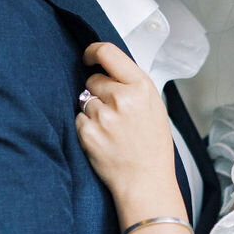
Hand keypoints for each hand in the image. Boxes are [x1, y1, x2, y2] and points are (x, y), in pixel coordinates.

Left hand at [76, 42, 183, 219]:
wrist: (146, 181)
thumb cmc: (152, 147)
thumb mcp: (154, 107)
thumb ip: (133, 85)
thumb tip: (109, 69)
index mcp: (141, 87)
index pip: (108, 53)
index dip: (93, 52)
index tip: (88, 56)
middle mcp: (122, 98)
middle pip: (93, 80)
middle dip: (99, 92)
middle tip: (114, 112)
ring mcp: (104, 116)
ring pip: (84, 101)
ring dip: (93, 112)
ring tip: (112, 130)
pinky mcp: (88, 133)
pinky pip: (78, 120)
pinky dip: (86, 128)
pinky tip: (104, 140)